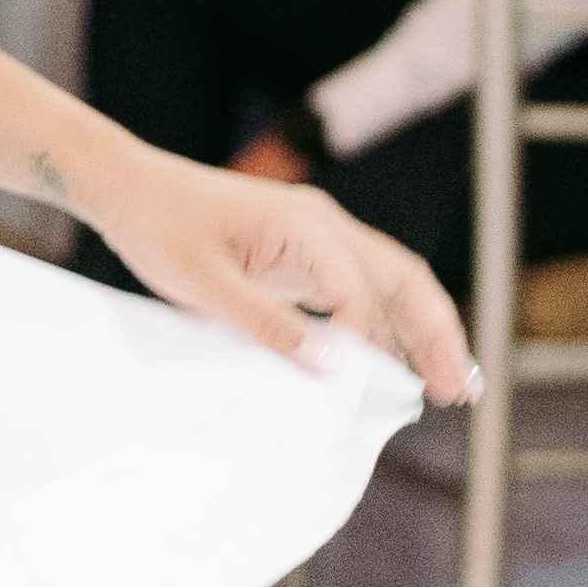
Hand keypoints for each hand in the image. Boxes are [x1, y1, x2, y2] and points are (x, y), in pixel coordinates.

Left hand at [69, 136, 476, 407]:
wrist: (127, 186)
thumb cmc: (159, 227)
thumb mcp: (205, 285)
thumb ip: (268, 325)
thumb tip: (331, 367)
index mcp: (305, 226)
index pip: (360, 294)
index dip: (370, 349)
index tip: (366, 399)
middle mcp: (324, 225)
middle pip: (404, 280)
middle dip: (437, 335)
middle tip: (460, 393)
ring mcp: (317, 237)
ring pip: (390, 284)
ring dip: (422, 331)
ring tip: (448, 388)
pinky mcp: (302, 253)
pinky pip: (360, 288)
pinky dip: (386, 324)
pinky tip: (394, 363)